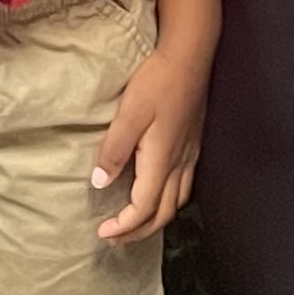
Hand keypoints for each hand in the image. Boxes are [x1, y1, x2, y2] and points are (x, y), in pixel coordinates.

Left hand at [93, 39, 211, 242]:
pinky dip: (169, 201)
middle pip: (163, 214)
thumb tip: (100, 183)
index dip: (123, 226)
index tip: (103, 232)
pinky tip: (159, 192)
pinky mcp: (193, 144)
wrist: (190, 56)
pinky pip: (184, 186)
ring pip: (177, 202)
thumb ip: (114, 150)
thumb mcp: (129, 114)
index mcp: (162, 160)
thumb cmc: (158, 81)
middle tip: (116, 238)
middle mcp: (180, 164)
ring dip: (156, 219)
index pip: (143, 208)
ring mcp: (189, 155)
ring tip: (135, 223)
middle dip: (139, 232)